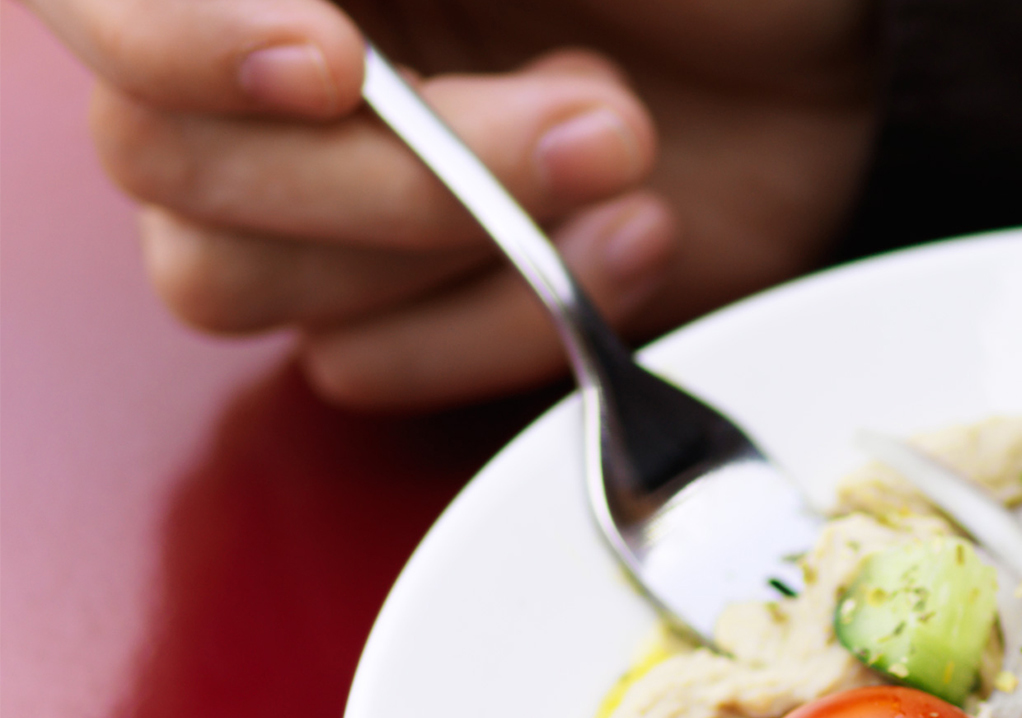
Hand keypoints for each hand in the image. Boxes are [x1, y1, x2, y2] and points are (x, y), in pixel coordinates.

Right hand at [33, 0, 876, 407]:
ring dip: (458, 245)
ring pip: (233, 285)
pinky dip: (505, 325)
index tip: (335, 58)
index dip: (171, 40)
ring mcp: (333, 196)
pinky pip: (361, 370)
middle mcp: (263, 63)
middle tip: (600, 113)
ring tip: (632, 158)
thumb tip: (292, 17)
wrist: (846, 47)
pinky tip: (640, 235)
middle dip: (396, 169)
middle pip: (167, 167)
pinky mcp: (423, 306)